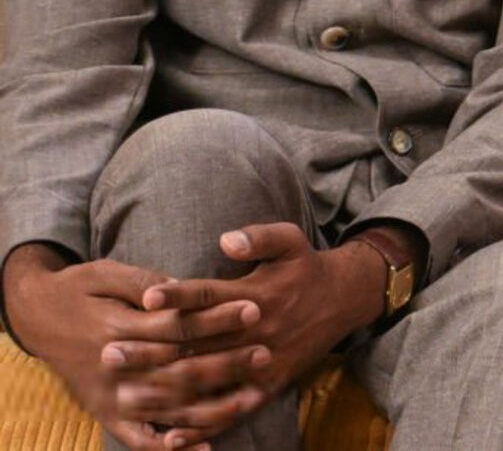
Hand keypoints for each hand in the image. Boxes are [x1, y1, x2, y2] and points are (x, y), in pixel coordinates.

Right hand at [2, 243, 261, 450]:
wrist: (35, 317)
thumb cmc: (76, 289)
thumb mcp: (105, 273)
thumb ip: (143, 281)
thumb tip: (182, 286)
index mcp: (115, 327)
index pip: (175, 325)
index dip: (215, 317)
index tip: (253, 307)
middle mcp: (113, 366)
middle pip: (177, 368)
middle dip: (224, 362)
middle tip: (264, 351)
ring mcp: (109, 394)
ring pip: (165, 407)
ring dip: (209, 406)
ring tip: (249, 397)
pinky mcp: (104, 412)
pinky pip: (138, 438)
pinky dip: (169, 446)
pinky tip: (204, 445)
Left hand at [123, 223, 383, 444]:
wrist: (346, 299)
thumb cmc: (306, 268)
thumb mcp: (291, 240)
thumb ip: (259, 236)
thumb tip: (226, 240)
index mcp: (257, 295)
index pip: (211, 296)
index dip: (180, 295)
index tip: (146, 297)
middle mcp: (256, 331)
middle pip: (198, 344)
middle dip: (152, 350)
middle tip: (109, 353)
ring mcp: (261, 363)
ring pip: (207, 380)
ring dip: (164, 390)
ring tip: (124, 393)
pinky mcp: (267, 386)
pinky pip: (231, 410)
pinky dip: (201, 425)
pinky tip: (169, 434)